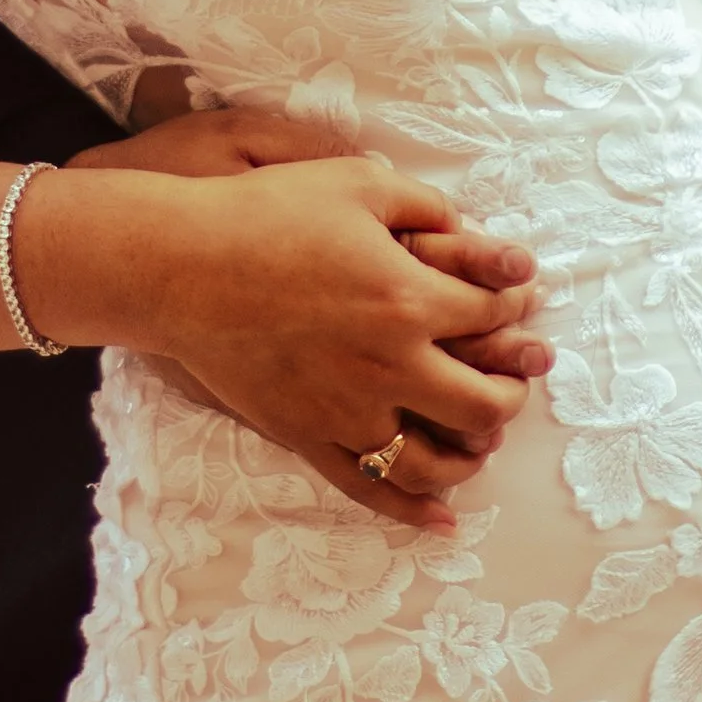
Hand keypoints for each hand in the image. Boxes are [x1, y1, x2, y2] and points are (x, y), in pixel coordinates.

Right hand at [53, 138, 547, 532]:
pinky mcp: (307, 437)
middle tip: (518, 376)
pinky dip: (414, 510)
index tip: (519, 295)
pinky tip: (444, 519)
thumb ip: (424, 205)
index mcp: (409, 298)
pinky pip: (370, 489)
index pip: (493, 312)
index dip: (516, 302)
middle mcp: (389, 366)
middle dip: (513, 390)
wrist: (182, 264)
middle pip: (483, 402)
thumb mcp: (357, 183)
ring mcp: (347, 412)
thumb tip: (472, 230)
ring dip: (474, 452)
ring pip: (436, 461)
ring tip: (484, 438)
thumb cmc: (268, 213)